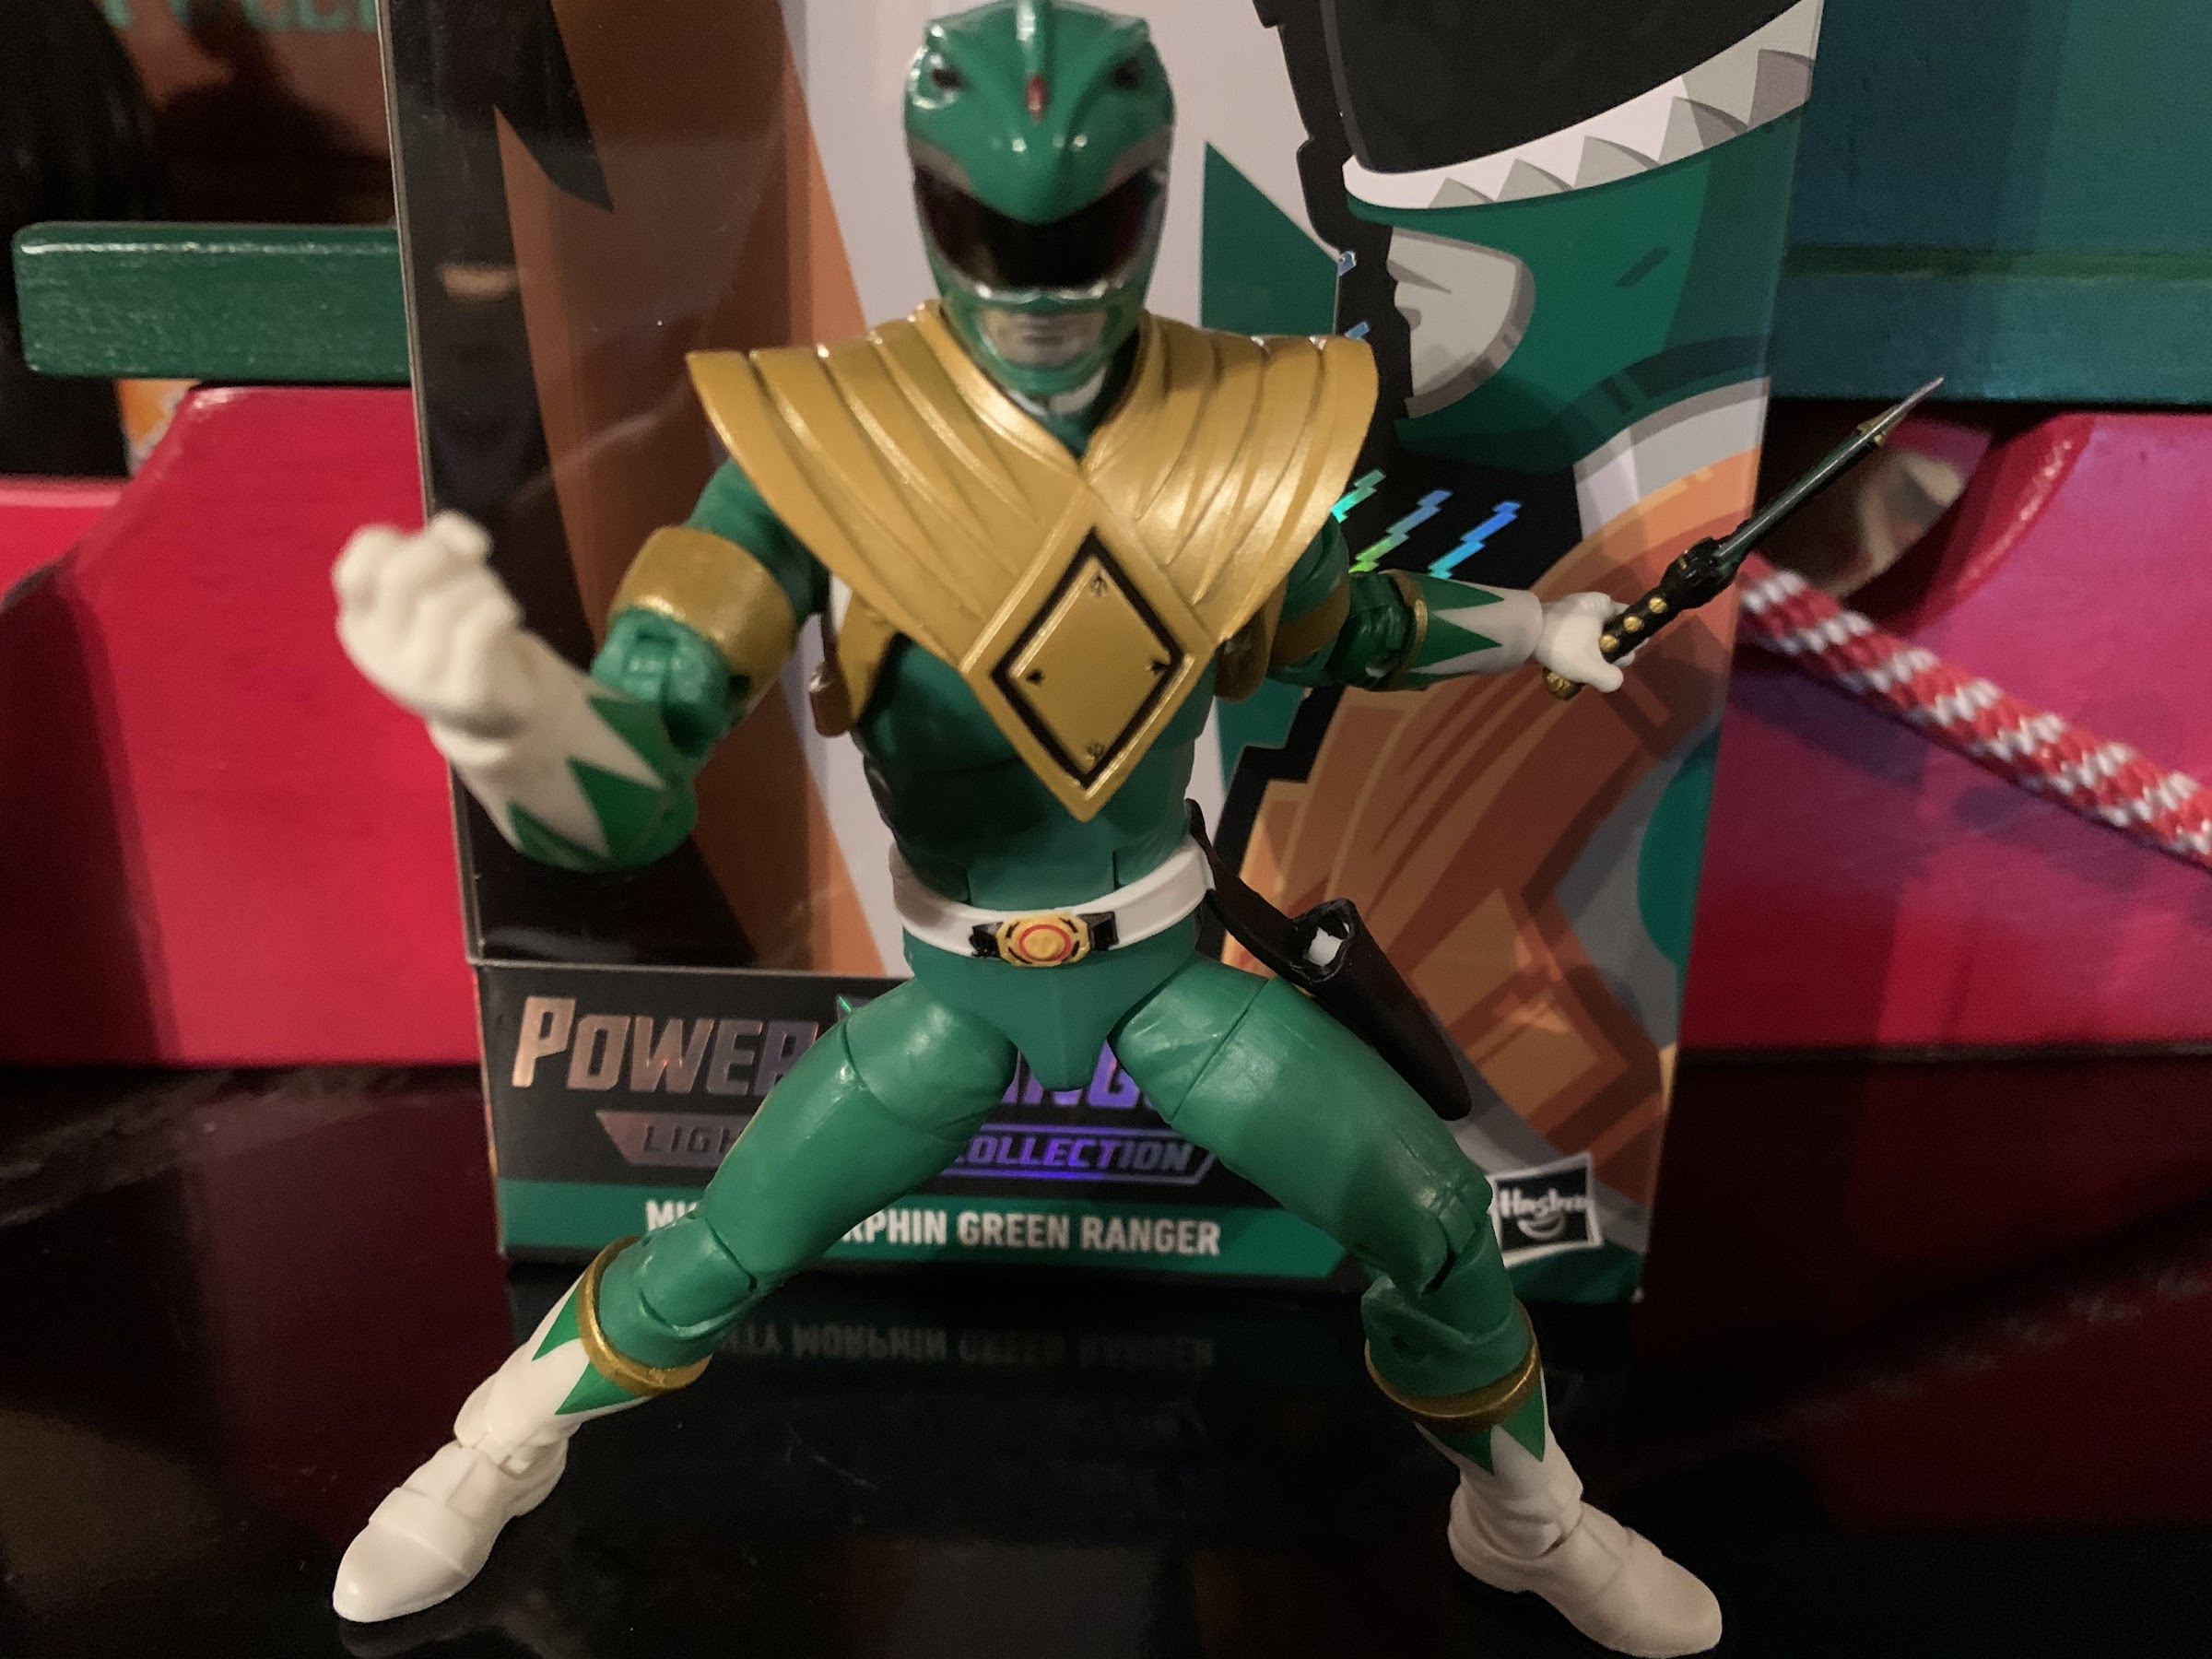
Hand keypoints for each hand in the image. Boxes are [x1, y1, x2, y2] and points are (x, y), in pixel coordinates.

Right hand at [334, 512, 546, 739]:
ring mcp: (419, 677)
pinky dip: (500, 609)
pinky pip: (478, 632)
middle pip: (399, 576)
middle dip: (445, 557)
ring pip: (444, 603)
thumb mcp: (434, 584)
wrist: (491, 710)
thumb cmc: (456, 631)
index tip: (444, 545)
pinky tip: (508, 615)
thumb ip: (437, 545)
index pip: (359, 561)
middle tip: (473, 569)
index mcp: (359, 620)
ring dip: (483, 585)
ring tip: (494, 598)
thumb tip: (460, 538)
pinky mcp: (463, 693)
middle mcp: (379, 651)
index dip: (402, 539)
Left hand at [1534, 592, 1635, 693]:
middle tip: (1593, 668)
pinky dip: (1574, 654)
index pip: (1633, 624)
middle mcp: (1593, 605)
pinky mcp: (1558, 623)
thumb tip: (1613, 681)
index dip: (1629, 645)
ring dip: (1589, 658)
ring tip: (1578, 671)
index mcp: (1606, 605)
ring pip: (1593, 640)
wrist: (1521, 633)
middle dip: (1606, 655)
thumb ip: (1611, 678)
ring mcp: (1574, 613)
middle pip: (1613, 635)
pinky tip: (1567, 667)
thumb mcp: (1592, 667)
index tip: (1616, 660)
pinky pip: (1576, 640)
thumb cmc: (1562, 644)